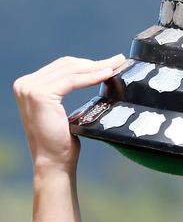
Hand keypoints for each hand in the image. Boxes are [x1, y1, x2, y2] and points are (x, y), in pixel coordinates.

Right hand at [14, 54, 125, 173]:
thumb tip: (93, 70)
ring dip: (97, 67)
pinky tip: (107, 74)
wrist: (54, 161)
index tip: (111, 61)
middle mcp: (25, 84)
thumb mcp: (62, 108)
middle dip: (95, 62)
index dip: (88, 62)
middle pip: (68, 65)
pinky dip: (92, 76)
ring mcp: (30, 89)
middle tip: (118, 60)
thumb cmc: (62, 139)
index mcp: (28, 85)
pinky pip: (73, 80)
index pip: (63, 66)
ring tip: (117, 65)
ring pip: (72, 71)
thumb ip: (67, 87)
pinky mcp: (40, 95)